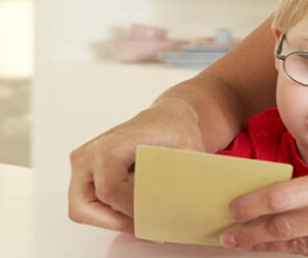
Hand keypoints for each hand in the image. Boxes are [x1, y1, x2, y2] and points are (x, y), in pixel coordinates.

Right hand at [67, 98, 205, 232]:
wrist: (165, 119)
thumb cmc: (176, 131)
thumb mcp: (189, 150)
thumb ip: (187, 176)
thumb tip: (187, 205)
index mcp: (111, 145)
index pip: (110, 191)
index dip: (130, 210)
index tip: (154, 216)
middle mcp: (89, 153)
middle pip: (85, 205)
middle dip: (115, 221)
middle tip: (144, 225)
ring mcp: (82, 162)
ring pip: (81, 208)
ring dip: (109, 218)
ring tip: (140, 216)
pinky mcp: (83, 170)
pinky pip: (86, 202)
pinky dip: (106, 210)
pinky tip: (133, 205)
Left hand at [221, 165, 307, 256]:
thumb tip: (285, 197)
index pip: (289, 195)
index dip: (256, 205)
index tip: (235, 209)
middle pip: (289, 227)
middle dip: (254, 233)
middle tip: (230, 235)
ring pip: (304, 248)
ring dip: (274, 248)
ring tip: (253, 245)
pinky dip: (307, 257)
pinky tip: (290, 253)